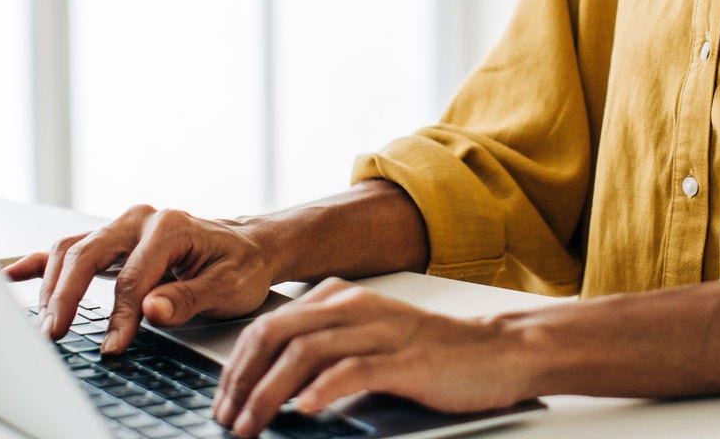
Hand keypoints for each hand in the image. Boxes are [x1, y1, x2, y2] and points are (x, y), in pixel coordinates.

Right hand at [3, 205, 280, 353]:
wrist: (250, 247)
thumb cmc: (241, 265)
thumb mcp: (228, 287)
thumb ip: (187, 299)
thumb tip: (150, 311)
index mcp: (170, 226)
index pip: (132, 277)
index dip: (120, 316)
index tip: (113, 348)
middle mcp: (141, 219)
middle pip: (88, 253)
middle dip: (68, 295)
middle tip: (56, 333)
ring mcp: (123, 226)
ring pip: (73, 248)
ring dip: (54, 284)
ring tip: (47, 322)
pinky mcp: (114, 239)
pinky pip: (71, 246)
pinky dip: (42, 261)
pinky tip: (15, 274)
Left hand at [214, 278, 527, 438]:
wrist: (496, 351)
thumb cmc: (430, 353)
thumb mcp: (369, 338)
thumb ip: (325, 349)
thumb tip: (269, 384)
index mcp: (340, 298)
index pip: (268, 324)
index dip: (236, 365)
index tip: (223, 399)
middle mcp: (355, 306)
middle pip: (276, 334)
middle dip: (242, 379)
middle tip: (228, 416)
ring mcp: (381, 330)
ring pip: (305, 352)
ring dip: (269, 391)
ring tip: (252, 423)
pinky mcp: (406, 358)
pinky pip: (353, 369)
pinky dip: (322, 390)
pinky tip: (305, 410)